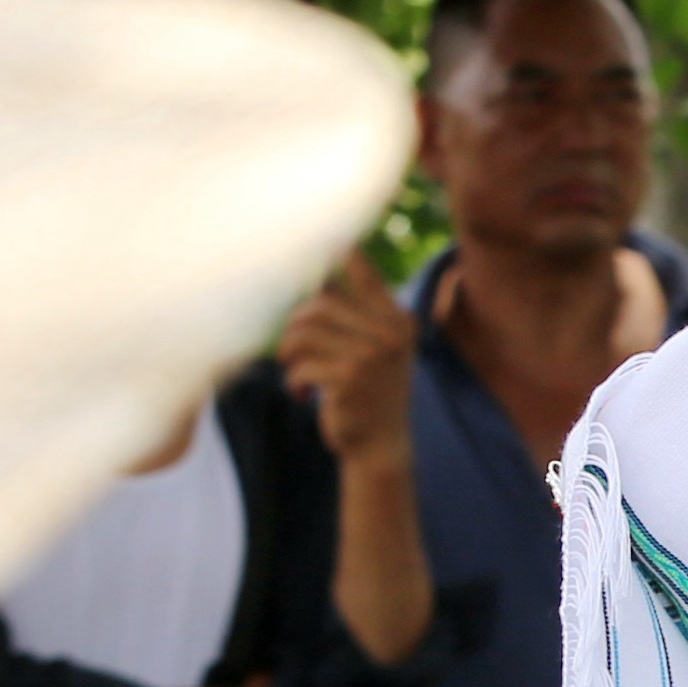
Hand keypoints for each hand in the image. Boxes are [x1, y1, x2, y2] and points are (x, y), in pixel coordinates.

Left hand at [277, 253, 417, 459]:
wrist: (380, 446)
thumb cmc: (368, 393)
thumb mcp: (374, 350)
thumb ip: (355, 315)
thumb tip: (316, 274)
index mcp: (398, 320)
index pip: (362, 273)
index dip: (338, 252)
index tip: (322, 240)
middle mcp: (390, 332)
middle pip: (319, 302)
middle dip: (295, 325)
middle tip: (292, 350)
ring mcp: (372, 354)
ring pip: (304, 330)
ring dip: (289, 352)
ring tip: (294, 369)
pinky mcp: (349, 378)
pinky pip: (299, 364)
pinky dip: (292, 381)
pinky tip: (303, 395)